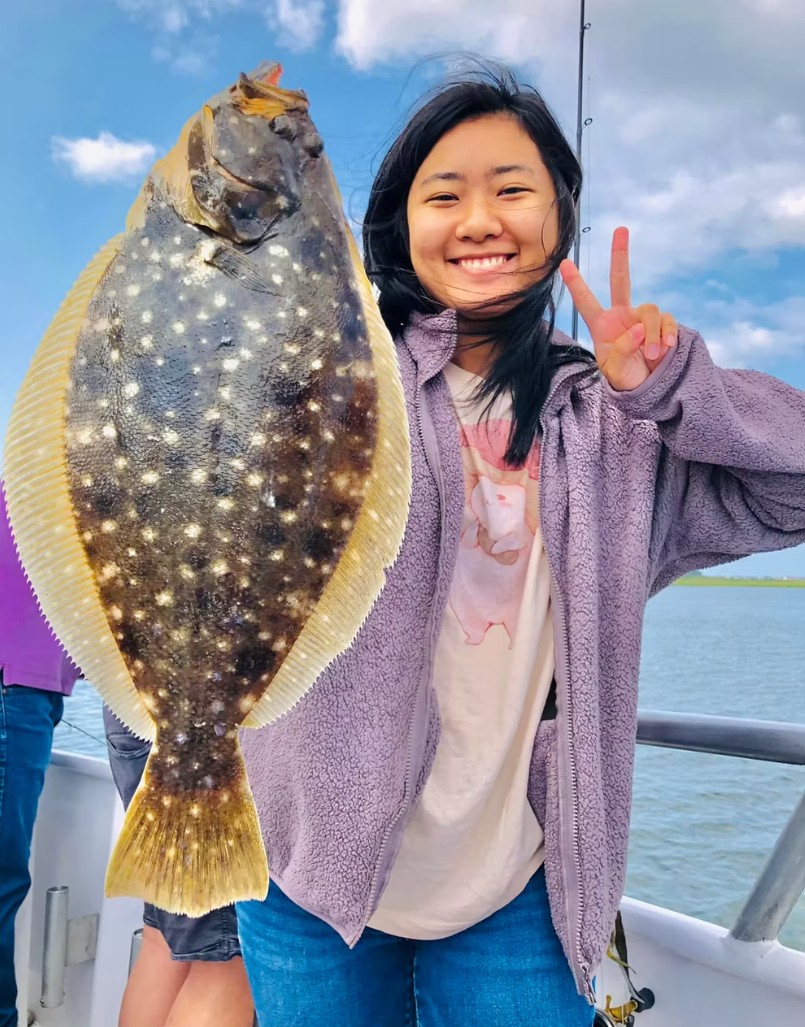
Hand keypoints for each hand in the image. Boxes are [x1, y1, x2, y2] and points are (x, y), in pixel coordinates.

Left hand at [559, 227, 677, 391]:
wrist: (648, 388)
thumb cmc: (624, 378)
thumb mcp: (614, 371)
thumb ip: (621, 351)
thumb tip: (638, 330)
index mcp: (602, 326)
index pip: (586, 302)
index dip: (576, 284)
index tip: (563, 263)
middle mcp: (622, 316)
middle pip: (621, 279)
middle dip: (620, 254)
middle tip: (620, 229)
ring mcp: (643, 319)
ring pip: (650, 309)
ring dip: (652, 333)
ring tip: (652, 355)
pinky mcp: (664, 325)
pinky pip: (668, 321)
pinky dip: (668, 334)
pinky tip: (665, 349)